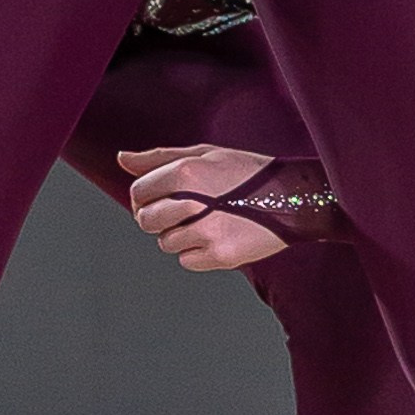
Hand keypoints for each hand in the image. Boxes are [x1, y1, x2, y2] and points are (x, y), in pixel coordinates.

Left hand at [117, 146, 284, 270]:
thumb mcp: (205, 153)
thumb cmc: (247, 171)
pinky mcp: (220, 256)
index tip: (160, 198)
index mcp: (186, 171)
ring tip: (207, 221)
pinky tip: (218, 235)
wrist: (293, 197)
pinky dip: (197, 253)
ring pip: (166, 243)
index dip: (145, 196)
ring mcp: (206, 232)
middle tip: (182, 212)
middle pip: (146, 221)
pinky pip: (186, 260)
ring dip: (180, 235)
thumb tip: (121, 159)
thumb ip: (160, 158)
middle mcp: (192, 201)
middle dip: (157, 218)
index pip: (139, 192)